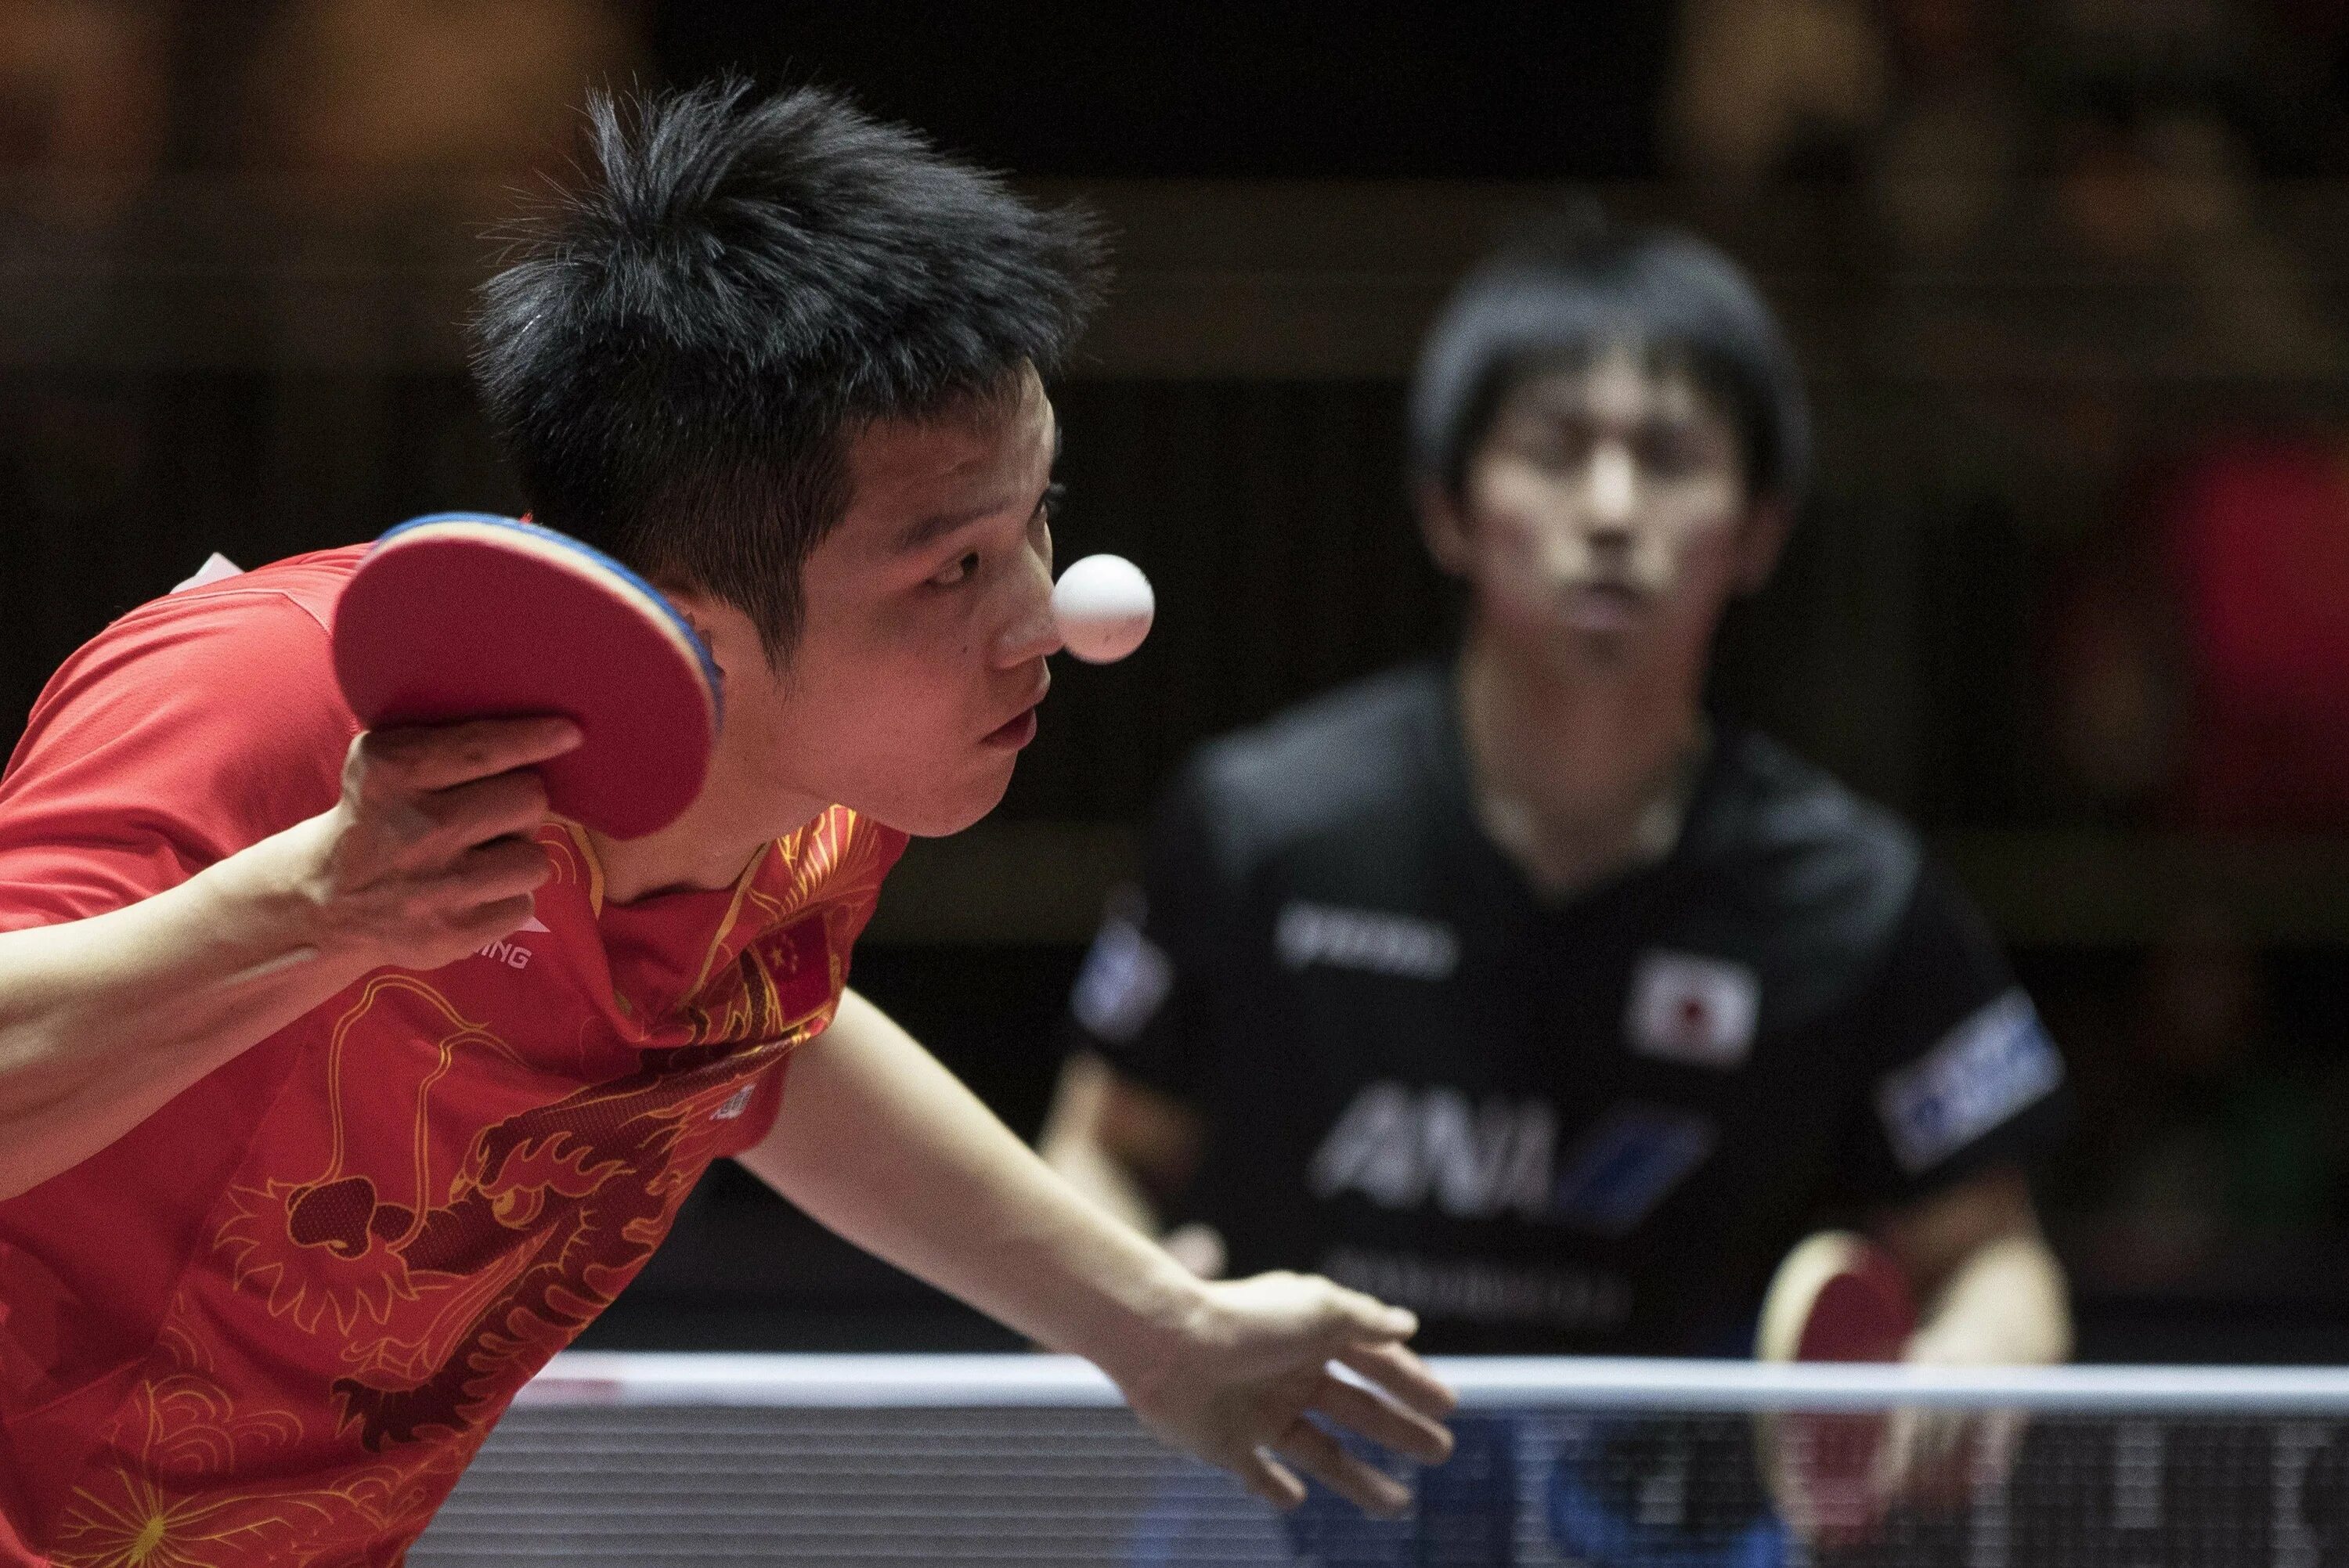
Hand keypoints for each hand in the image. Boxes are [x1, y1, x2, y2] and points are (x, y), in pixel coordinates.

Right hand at [293, 718, 580, 970]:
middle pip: (529, 799)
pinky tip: (474, 892)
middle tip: (494, 813)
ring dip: (519, 855)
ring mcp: (436, 886)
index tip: (570, 733)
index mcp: (393, 773)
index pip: (484, 750)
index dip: (534, 739)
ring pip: (536, 858)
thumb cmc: (377, 816)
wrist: (326, 900)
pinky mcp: (452, 933)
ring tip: (481, 856)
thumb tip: (537, 733)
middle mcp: (416, 828)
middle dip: (522, 803)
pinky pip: (524, 904)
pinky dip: (507, 898)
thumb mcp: (384, 762)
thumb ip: (445, 742)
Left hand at [1113, 1270, 1457, 1517]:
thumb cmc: (1247, 1321)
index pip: (1374, 1363)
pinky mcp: (1226, 1443)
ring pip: (1320, 1451)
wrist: (1166, 1345)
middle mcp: (1288, 1374)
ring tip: (1398, 1504)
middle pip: (1356, 1410)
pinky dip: (1275, 1489)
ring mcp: (1258, 1411)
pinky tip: (1297, 1499)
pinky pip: (1256, 1474)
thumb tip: (1407, 1325)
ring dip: (1358, 1478)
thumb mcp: (1319, 1310)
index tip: (1449, 1406)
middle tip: (1441, 1451)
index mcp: (1312, 1338)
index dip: (1412, 1383)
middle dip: (1399, 1430)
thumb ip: (1365, 1321)